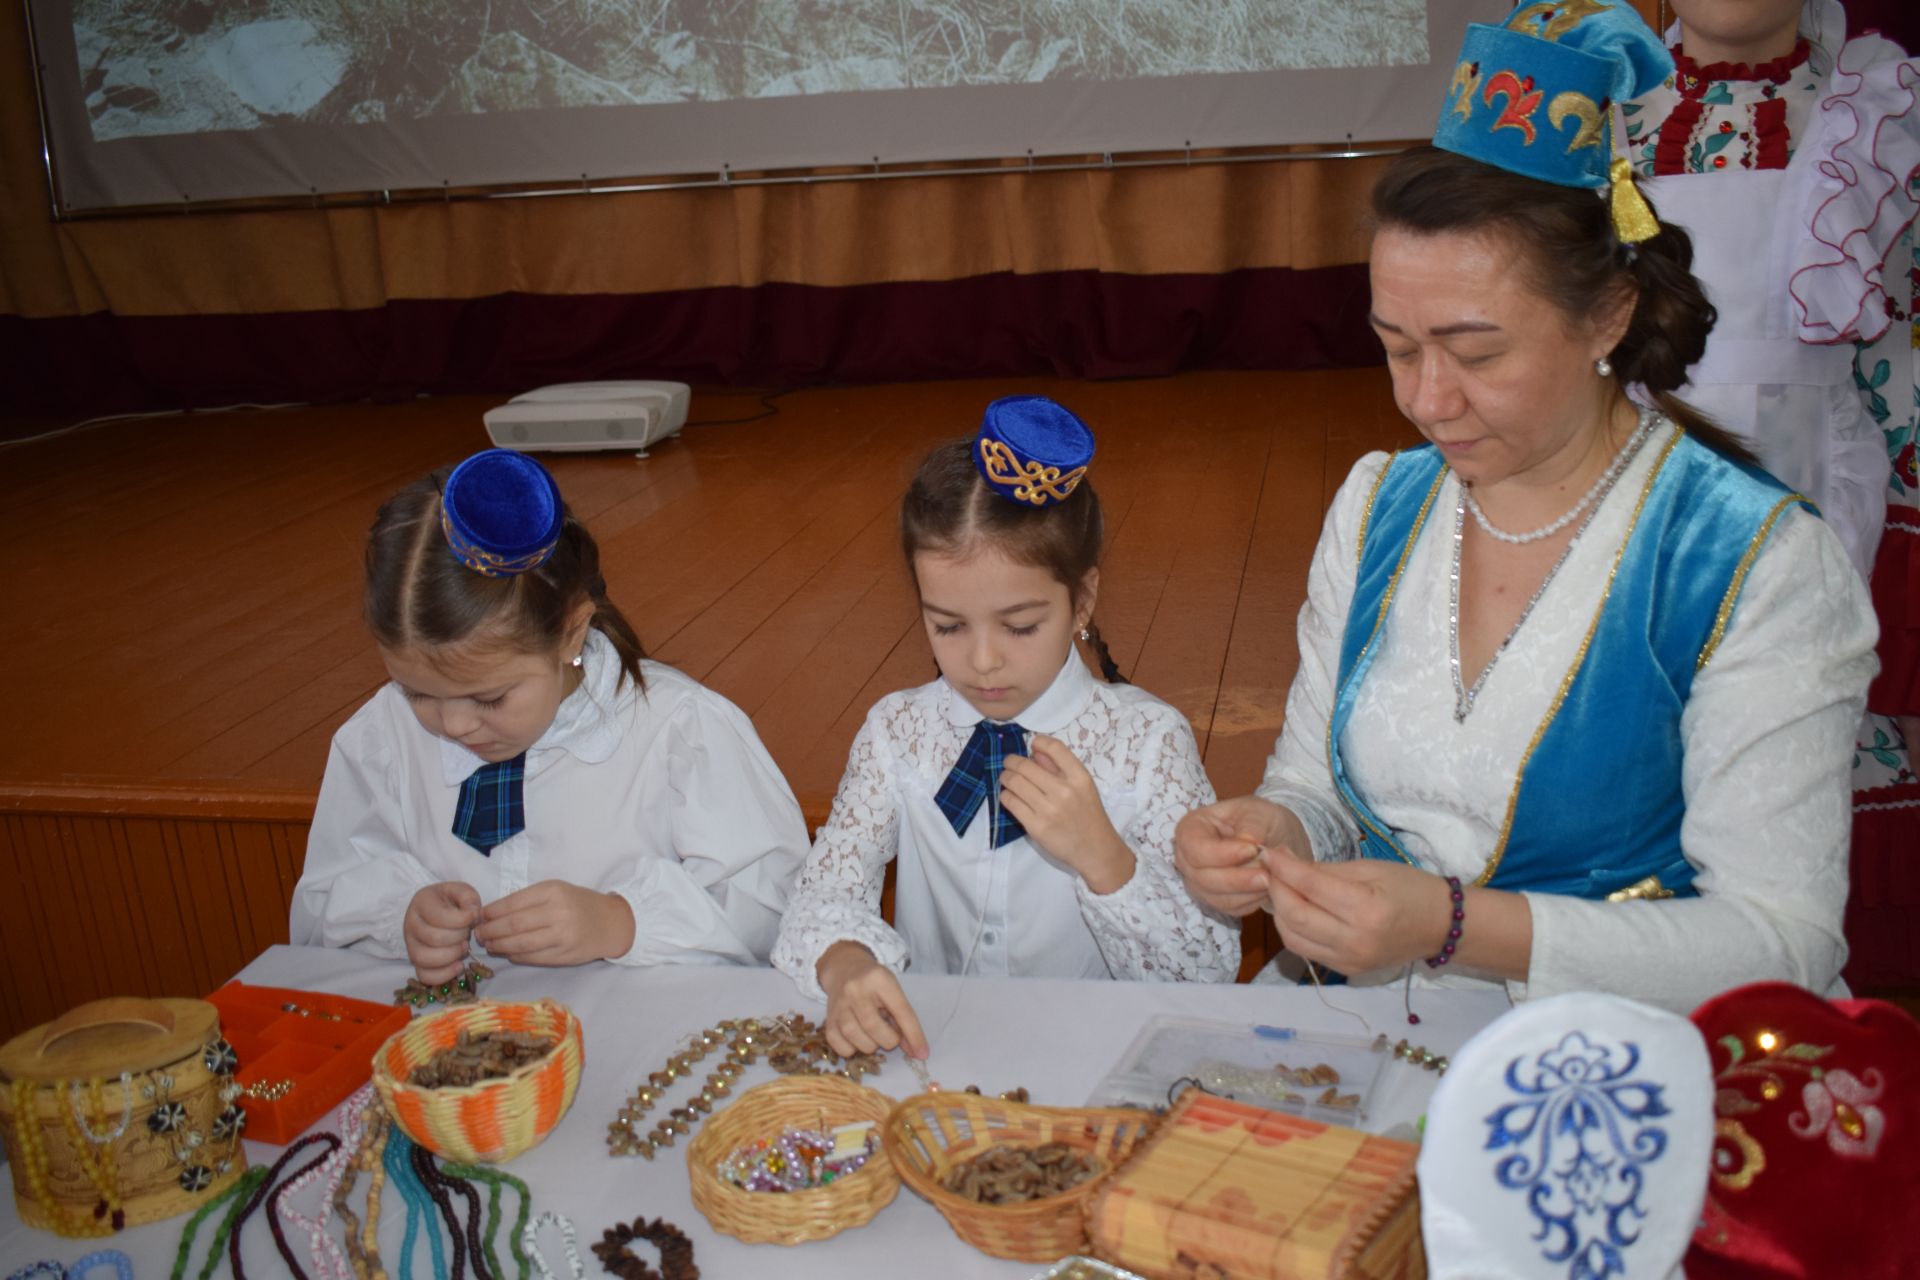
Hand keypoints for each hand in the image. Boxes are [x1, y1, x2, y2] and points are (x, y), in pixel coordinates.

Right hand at [404, 882, 481, 983]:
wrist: (439, 909)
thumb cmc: (452, 900)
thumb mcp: (462, 891)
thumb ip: (469, 898)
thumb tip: (473, 914)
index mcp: (422, 902)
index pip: (439, 916)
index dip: (462, 920)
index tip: (473, 917)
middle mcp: (411, 924)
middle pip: (433, 939)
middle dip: (458, 938)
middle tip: (467, 933)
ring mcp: (411, 945)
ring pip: (424, 959)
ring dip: (451, 956)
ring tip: (463, 947)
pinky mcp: (416, 962)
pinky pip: (424, 976)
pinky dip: (444, 975)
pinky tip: (459, 966)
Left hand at [473, 880, 635, 966]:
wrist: (610, 923)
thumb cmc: (578, 904)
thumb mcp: (556, 891)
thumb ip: (527, 900)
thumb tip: (491, 914)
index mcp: (553, 892)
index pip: (512, 903)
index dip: (491, 913)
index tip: (479, 917)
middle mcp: (558, 913)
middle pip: (512, 925)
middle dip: (490, 931)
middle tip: (478, 934)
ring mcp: (562, 936)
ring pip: (520, 944)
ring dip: (499, 946)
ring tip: (489, 945)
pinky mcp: (564, 955)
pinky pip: (532, 957)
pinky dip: (515, 956)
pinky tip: (508, 953)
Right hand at [816, 941, 928, 1059]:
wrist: (845, 969)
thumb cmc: (875, 984)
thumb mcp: (893, 992)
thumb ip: (904, 1020)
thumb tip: (916, 1052)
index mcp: (879, 979)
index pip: (900, 1010)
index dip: (913, 1034)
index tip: (922, 1053)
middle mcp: (855, 989)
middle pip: (873, 1025)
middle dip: (888, 1040)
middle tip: (891, 1038)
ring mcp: (838, 1003)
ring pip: (853, 1035)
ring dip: (870, 1046)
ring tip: (874, 1037)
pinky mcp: (828, 1017)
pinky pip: (837, 1042)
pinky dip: (850, 1049)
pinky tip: (857, 1041)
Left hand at [998, 735, 1133, 891]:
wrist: (1095, 849)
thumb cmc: (1088, 814)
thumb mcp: (1083, 786)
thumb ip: (1059, 767)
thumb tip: (1034, 750)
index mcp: (1079, 777)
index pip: (1055, 748)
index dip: (1038, 741)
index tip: (1032, 745)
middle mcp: (1064, 791)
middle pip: (1025, 765)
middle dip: (1012, 761)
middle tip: (1009, 763)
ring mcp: (1049, 810)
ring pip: (1014, 782)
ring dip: (1005, 777)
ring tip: (1007, 779)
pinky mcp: (1036, 826)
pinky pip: (1011, 802)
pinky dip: (1005, 795)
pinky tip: (1009, 795)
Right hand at [1174, 797, 1308, 916]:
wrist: (1272, 838)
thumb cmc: (1259, 819)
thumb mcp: (1259, 812)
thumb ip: (1252, 825)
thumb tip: (1247, 842)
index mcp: (1191, 829)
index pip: (1195, 849)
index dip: (1222, 854)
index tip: (1252, 850)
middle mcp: (1187, 858)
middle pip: (1202, 878)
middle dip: (1237, 879)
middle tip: (1267, 874)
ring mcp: (1198, 882)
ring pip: (1216, 898)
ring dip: (1246, 892)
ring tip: (1271, 880)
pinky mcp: (1214, 900)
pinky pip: (1229, 908)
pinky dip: (1250, 901)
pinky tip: (1266, 889)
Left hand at [1262, 854, 1451, 974]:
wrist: (1441, 926)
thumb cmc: (1410, 888)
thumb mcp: (1370, 869)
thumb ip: (1325, 871)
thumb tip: (1285, 864)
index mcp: (1365, 910)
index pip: (1309, 887)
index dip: (1283, 868)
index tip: (1268, 852)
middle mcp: (1354, 941)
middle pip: (1294, 916)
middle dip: (1275, 889)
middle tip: (1270, 869)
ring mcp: (1349, 961)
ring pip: (1292, 938)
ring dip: (1279, 911)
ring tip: (1280, 888)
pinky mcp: (1346, 970)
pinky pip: (1306, 950)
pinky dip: (1292, 928)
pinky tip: (1294, 909)